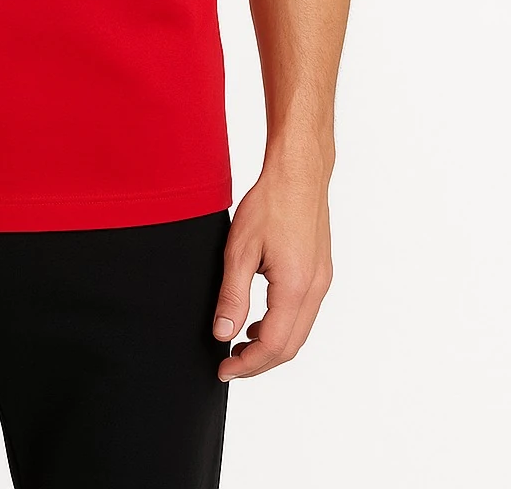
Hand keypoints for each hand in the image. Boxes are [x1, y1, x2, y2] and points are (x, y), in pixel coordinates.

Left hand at [211, 161, 333, 380]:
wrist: (298, 174)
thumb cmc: (270, 203)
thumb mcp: (239, 250)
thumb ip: (232, 296)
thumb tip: (223, 334)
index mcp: (295, 287)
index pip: (274, 345)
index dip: (248, 365)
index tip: (224, 371)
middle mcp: (315, 288)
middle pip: (291, 346)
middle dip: (259, 362)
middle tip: (229, 365)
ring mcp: (322, 280)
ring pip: (299, 331)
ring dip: (271, 345)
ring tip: (240, 344)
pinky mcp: (320, 271)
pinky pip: (303, 312)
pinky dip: (282, 326)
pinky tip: (260, 319)